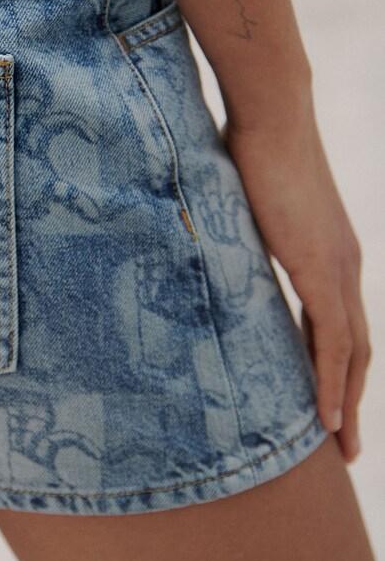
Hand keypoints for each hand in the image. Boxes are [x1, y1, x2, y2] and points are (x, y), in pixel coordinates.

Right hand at [221, 107, 369, 463]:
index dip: (337, 365)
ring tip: (338, 445)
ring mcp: (339, 268)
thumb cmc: (251, 149)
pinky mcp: (321, 270)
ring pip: (352, 353)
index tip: (327, 400)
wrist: (272, 115)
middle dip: (351, 397)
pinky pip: (332, 342)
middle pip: (357, 347)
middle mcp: (345, 265)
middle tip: (342, 442)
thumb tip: (203, 244)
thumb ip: (238, 235)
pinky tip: (327, 418)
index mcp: (330, 251)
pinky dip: (332, 383)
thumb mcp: (244, 207)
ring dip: (346, 402)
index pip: (341, 322)